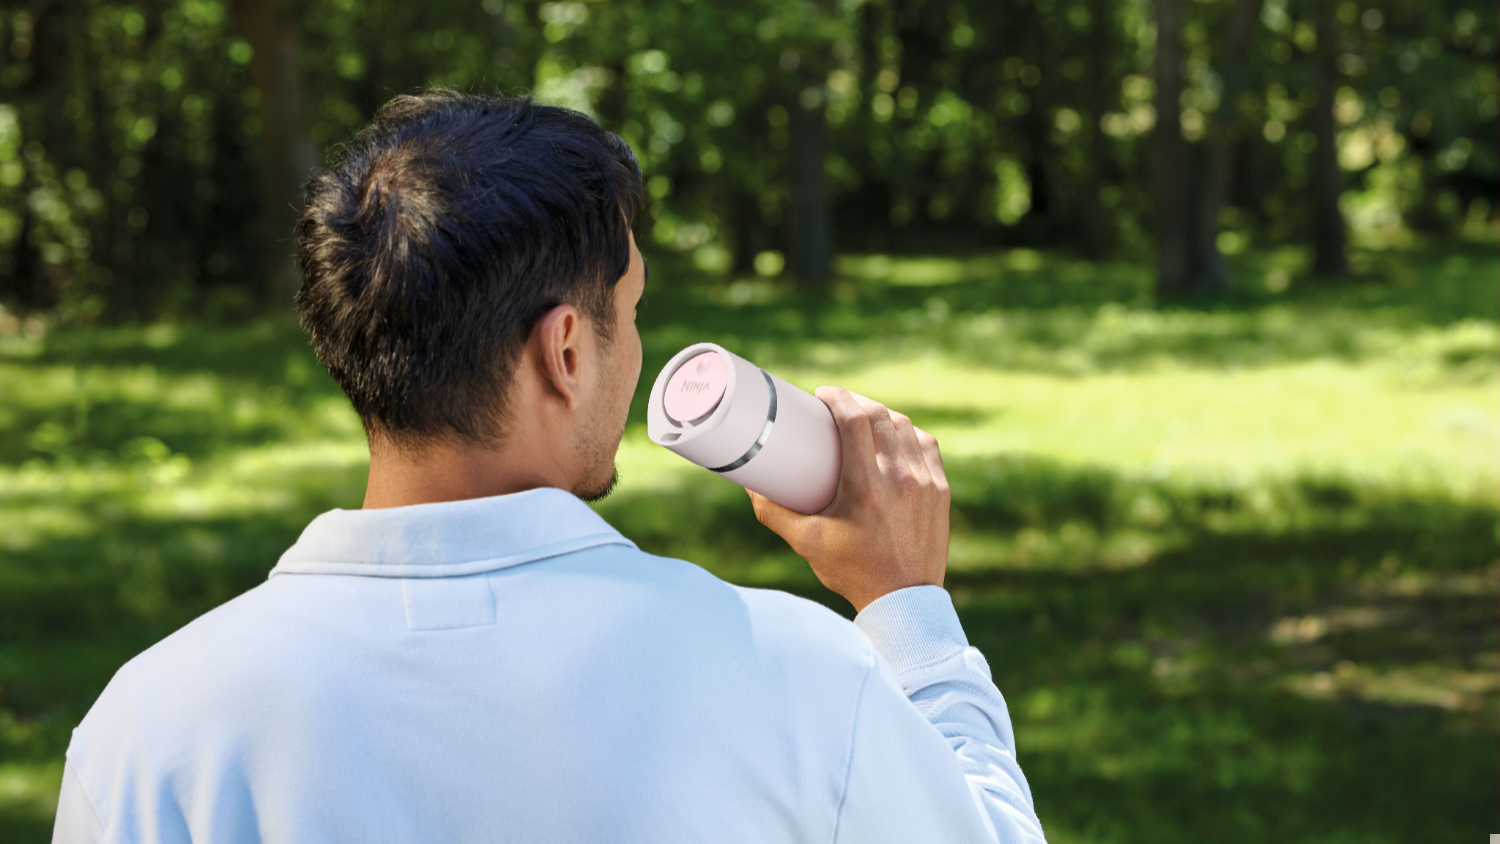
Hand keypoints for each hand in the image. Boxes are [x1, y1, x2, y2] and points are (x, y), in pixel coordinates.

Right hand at [747, 386, 950, 612]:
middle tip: (837, 405)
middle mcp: (900, 478)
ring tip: (864, 418)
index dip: (839, 397)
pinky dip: (909, 434)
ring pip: (906, 427)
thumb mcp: (807, 542)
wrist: (903, 601)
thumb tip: (751, 487)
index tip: (823, 395)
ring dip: (883, 414)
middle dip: (857, 401)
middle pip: (880, 416)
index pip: (856, 420)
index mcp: (866, 486)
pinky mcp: (941, 491)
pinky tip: (896, 435)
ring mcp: (926, 483)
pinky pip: (927, 446)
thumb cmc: (852, 571)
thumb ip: (774, 513)